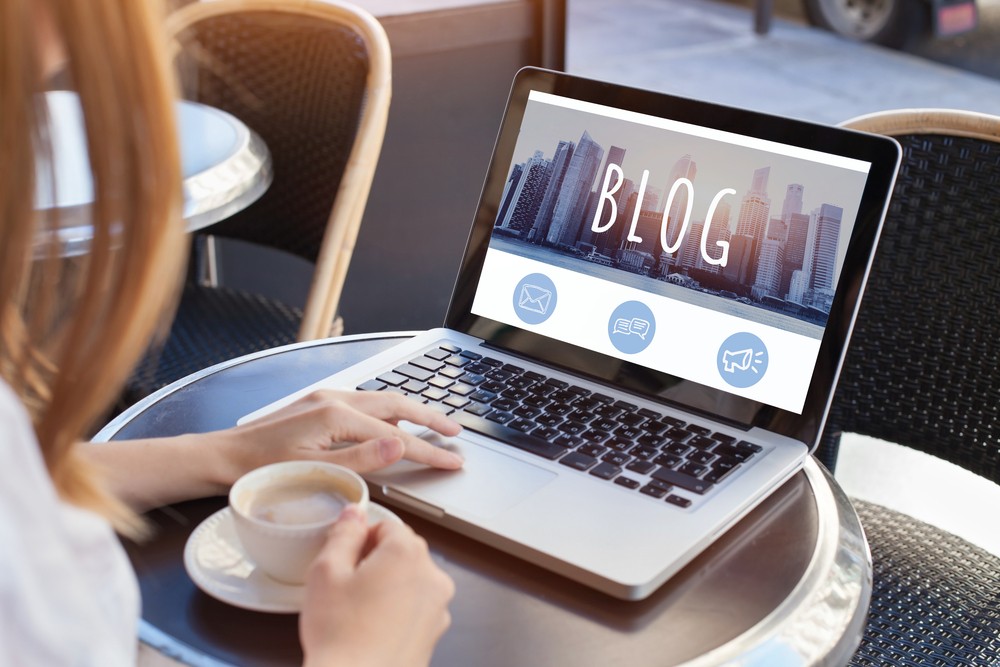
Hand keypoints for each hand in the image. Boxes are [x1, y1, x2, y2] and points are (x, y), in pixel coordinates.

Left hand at [220, 390, 463, 483]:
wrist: (221, 457)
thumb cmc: (261, 469)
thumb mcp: (315, 471)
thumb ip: (362, 459)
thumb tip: (401, 443)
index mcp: (336, 415)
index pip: (396, 435)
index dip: (428, 450)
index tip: (453, 460)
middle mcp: (334, 399)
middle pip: (396, 404)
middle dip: (429, 417)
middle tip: (455, 432)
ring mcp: (325, 398)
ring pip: (381, 401)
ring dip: (410, 412)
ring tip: (433, 425)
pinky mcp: (318, 404)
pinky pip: (364, 404)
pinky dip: (387, 412)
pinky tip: (392, 423)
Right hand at [299, 505, 453, 666]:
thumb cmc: (341, 636)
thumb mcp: (326, 572)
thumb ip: (343, 534)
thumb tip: (354, 514)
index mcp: (407, 553)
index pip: (387, 525)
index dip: (361, 538)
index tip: (345, 558)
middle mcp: (431, 576)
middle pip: (402, 551)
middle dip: (376, 561)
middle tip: (346, 585)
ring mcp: (437, 607)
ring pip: (410, 580)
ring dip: (388, 586)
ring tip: (357, 610)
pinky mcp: (435, 632)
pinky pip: (415, 607)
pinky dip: (398, 611)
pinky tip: (372, 628)